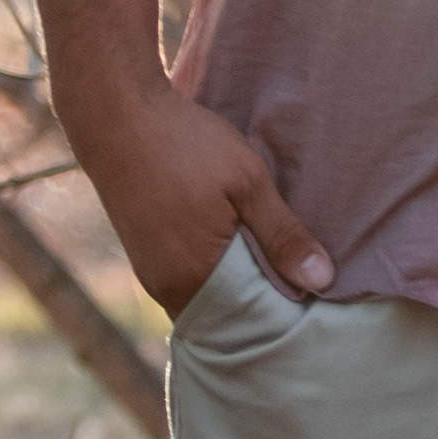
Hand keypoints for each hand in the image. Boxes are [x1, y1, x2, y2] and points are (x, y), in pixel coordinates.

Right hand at [63, 77, 333, 315]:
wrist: (115, 114)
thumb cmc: (184, 144)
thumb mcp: (247, 181)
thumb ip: (283, 235)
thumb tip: (322, 280)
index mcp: (195, 279)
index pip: (251, 324)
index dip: (285, 312)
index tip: (316, 293)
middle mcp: (167, 289)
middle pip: (228, 318)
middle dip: (262, 304)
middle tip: (300, 277)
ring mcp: (151, 274)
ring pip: (207, 299)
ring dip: (238, 286)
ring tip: (271, 260)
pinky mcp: (143, 256)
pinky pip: (188, 282)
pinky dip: (215, 274)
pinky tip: (236, 247)